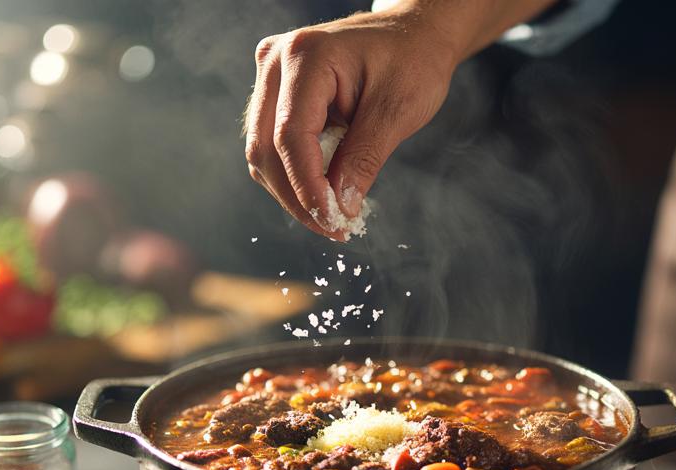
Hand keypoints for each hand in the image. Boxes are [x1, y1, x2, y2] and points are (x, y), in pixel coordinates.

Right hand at [244, 7, 460, 239]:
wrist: (413, 34)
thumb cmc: (412, 60)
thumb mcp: (397, 110)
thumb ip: (364, 158)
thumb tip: (339, 208)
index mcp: (305, 56)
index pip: (290, 135)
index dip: (306, 186)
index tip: (331, 222)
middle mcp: (275, 61)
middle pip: (266, 148)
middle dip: (297, 197)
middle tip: (334, 228)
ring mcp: (270, 75)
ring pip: (263, 153)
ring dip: (293, 191)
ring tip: (332, 215)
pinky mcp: (275, 92)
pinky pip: (272, 145)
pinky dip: (295, 175)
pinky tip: (323, 191)